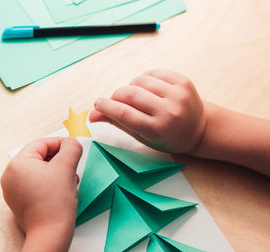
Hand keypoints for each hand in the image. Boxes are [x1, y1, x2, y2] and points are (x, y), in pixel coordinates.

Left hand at [1, 137, 81, 233]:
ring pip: (38, 171)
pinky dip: (49, 183)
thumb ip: (71, 148)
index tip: (74, 146)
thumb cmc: (55, 204)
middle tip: (73, 164)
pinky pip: (35, 184)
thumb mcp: (66, 168)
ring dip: (56, 171)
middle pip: (39, 157)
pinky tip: (62, 189)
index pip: (41, 144)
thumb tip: (72, 142)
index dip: (60, 143)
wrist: (50, 235)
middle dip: (59, 159)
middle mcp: (10, 176)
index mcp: (17, 164)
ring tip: (70, 179)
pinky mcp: (19, 202)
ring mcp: (13, 190)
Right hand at [90, 69, 206, 152]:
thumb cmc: (167, 137)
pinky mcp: (182, 81)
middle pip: (129, 95)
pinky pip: (153, 73)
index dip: (106, 107)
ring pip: (140, 81)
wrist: (200, 128)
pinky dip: (144, 79)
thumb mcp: (142, 136)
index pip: (123, 113)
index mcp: (157, 129)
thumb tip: (92, 114)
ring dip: (131, 88)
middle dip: (116, 96)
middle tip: (115, 102)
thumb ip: (118, 123)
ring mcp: (177, 94)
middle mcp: (168, 111)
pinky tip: (147, 89)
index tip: (97, 104)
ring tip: (135, 97)